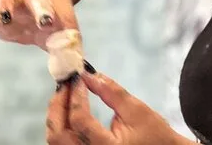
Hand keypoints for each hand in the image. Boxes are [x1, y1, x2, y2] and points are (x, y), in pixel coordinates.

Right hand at [0, 0, 78, 49]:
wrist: (43, 5)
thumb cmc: (57, 21)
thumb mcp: (67, 31)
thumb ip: (74, 50)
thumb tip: (84, 73)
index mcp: (47, 1)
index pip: (45, 3)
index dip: (44, 12)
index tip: (46, 23)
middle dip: (9, 2)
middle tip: (8, 18)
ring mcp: (10, 1)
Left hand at [46, 65, 188, 144]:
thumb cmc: (154, 134)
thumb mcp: (136, 110)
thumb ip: (112, 92)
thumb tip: (89, 74)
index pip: (80, 122)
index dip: (76, 96)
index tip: (79, 78)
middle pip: (58, 136)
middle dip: (57, 106)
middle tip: (66, 84)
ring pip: (56, 141)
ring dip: (57, 116)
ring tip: (66, 94)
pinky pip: (63, 144)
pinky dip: (62, 125)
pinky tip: (68, 110)